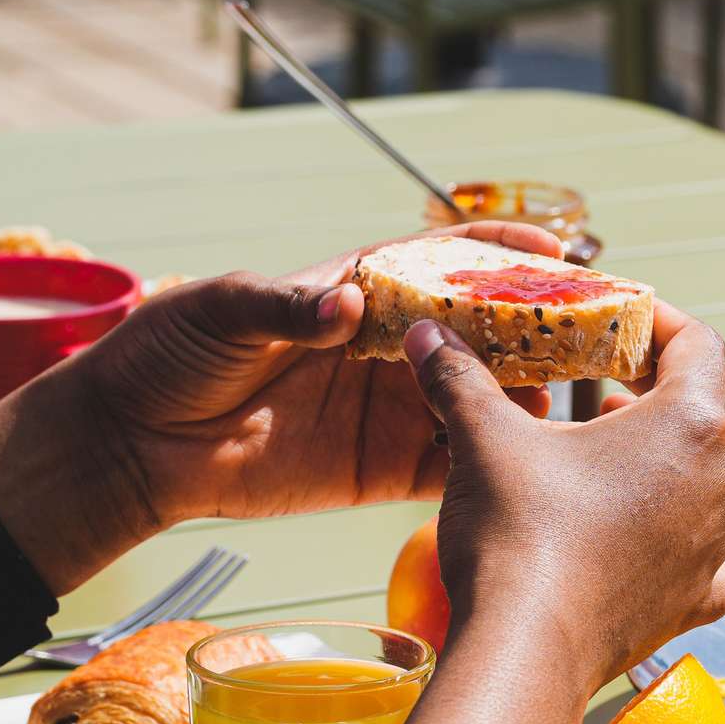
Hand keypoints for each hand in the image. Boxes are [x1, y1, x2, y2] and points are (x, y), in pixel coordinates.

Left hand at [0, 222, 557, 593]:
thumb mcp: (226, 310)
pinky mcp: (386, 470)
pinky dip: (492, 466)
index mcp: (360, 292)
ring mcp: (393, 411)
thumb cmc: (171, 355)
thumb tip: (347, 304)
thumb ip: (291, 304)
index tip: (560, 253)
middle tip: (590, 342)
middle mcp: (390, 350)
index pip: (447, 261)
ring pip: (482, 401)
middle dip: (540, 333)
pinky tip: (525, 467)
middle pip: (483, 334)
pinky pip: (455, 466)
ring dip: (525, 403)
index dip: (505, 253)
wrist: (134, 445)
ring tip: (564, 409)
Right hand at [385, 302, 724, 723]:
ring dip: (678, 464)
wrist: (527, 648)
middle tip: (604, 396)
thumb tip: (429, 335)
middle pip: (711, 413)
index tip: (620, 324)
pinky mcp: (701, 598)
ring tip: (617, 462)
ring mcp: (720, 544)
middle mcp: (724, 481)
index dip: (659, 323)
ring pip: (721, 482)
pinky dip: (697, 546)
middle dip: (660, 397)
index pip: (699, 344)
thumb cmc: (518, 532)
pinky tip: (662, 543)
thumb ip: (460, 378)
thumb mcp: (484, 439)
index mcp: (691, 424)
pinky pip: (721, 561)